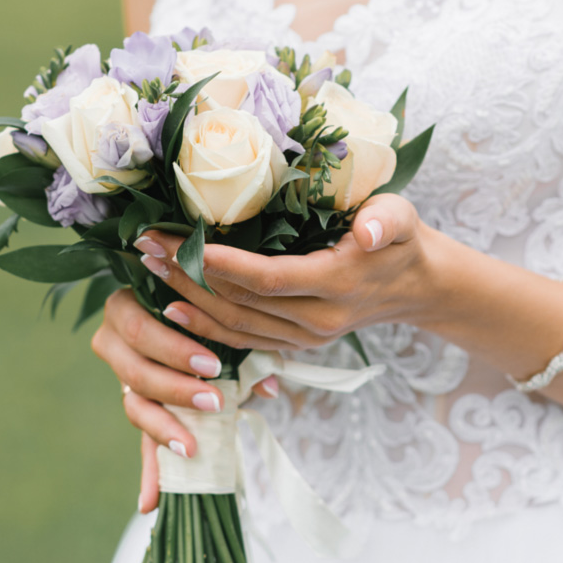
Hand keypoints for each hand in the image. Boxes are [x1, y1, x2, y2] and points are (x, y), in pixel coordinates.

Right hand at [91, 289, 277, 512]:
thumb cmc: (200, 309)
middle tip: (213, 403)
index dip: (173, 352)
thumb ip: (238, 348)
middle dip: (175, 390)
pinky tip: (151, 502)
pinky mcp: (133, 404)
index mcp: (130, 308)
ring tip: (192, 448)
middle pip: (134, 372)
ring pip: (133, 404)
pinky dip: (148, 471)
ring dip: (163, 428)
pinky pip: (139, 438)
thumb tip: (270, 389)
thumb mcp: (216, 323)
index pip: (141, 332)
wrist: (178, 308)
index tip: (212, 368)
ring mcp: (120, 375)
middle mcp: (114, 340)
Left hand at [132, 194, 434, 351]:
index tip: (178, 240)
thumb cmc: (402, 242)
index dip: (221, 264)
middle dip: (189, 275)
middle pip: (241, 303)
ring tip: (149, 270)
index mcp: (340, 284)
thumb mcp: (404, 218)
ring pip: (236, 326)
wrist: (416, 288)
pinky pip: (245, 340)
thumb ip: (388, 220)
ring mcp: (307, 337)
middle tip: (145, 246)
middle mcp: (319, 320)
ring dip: (189, 300)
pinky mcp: (298, 343)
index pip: (269, 278)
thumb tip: (367, 233)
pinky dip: (207, 327)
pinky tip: (174, 308)